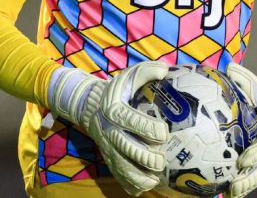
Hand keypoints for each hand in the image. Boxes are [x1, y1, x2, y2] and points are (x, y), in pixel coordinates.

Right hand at [48, 61, 169, 195]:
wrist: (90, 106)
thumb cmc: (118, 91)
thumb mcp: (129, 76)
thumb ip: (146, 71)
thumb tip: (165, 70)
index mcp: (114, 109)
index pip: (128, 119)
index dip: (145, 127)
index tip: (163, 132)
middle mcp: (108, 130)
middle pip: (124, 148)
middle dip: (143, 157)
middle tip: (161, 161)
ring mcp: (107, 147)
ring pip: (120, 167)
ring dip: (137, 176)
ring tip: (155, 179)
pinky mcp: (108, 159)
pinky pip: (118, 176)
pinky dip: (131, 185)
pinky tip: (146, 186)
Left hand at [224, 64, 256, 197]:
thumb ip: (244, 77)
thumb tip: (229, 65)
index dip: (256, 154)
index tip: (242, 160)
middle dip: (250, 178)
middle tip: (234, 186)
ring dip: (246, 186)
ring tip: (229, 195)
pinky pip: (255, 174)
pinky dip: (244, 184)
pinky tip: (226, 193)